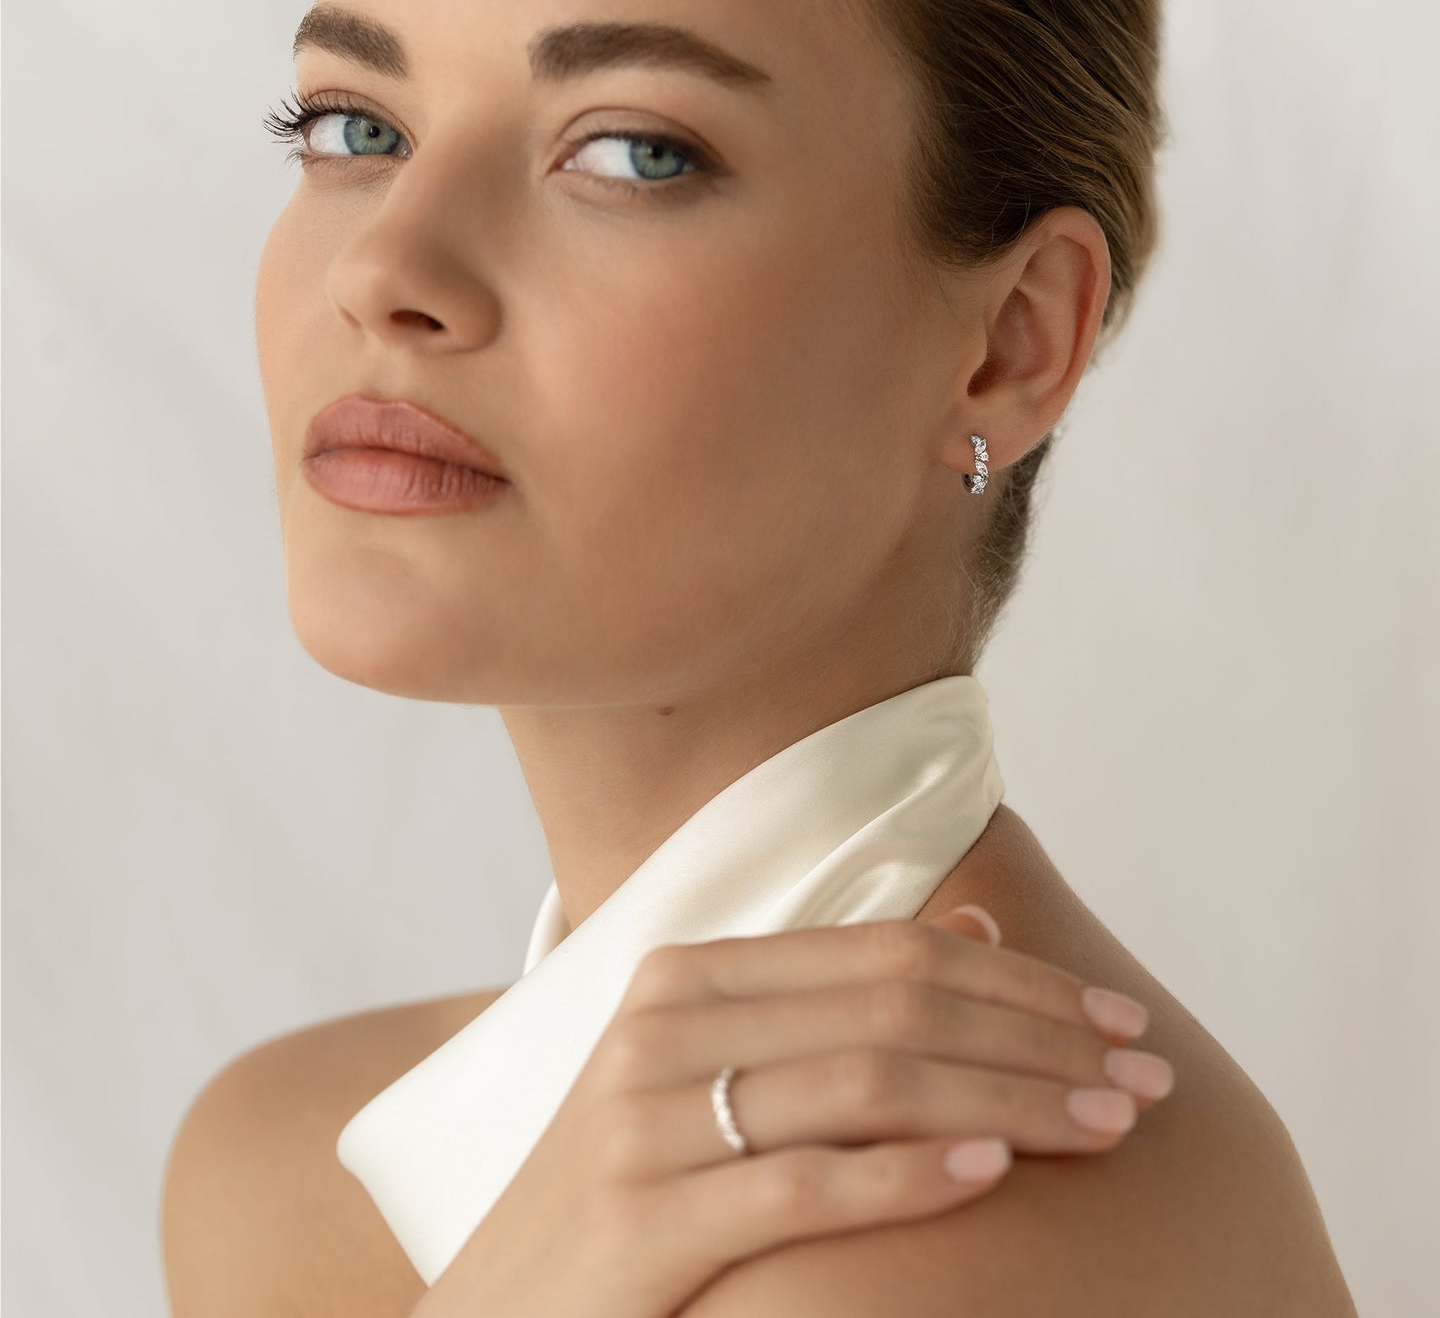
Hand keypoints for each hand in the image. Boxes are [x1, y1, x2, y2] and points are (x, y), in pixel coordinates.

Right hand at [411, 905, 1172, 1317]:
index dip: (1017, 980)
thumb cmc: (636, 1177)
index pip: (888, 952)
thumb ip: (837, 994)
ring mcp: (646, 1119)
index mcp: (690, 973)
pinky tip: (993, 1171)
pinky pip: (803, 1184)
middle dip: (1038, 1037)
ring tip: (1106, 1125)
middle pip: (893, 1007)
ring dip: (1007, 1099)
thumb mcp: (717, 1067)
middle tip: (1146, 1075)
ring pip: (867, 1083)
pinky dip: (908, 1173)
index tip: (1116, 1016)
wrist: (505, 1302)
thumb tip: (976, 931)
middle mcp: (665, 1024)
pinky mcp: (641, 1219)